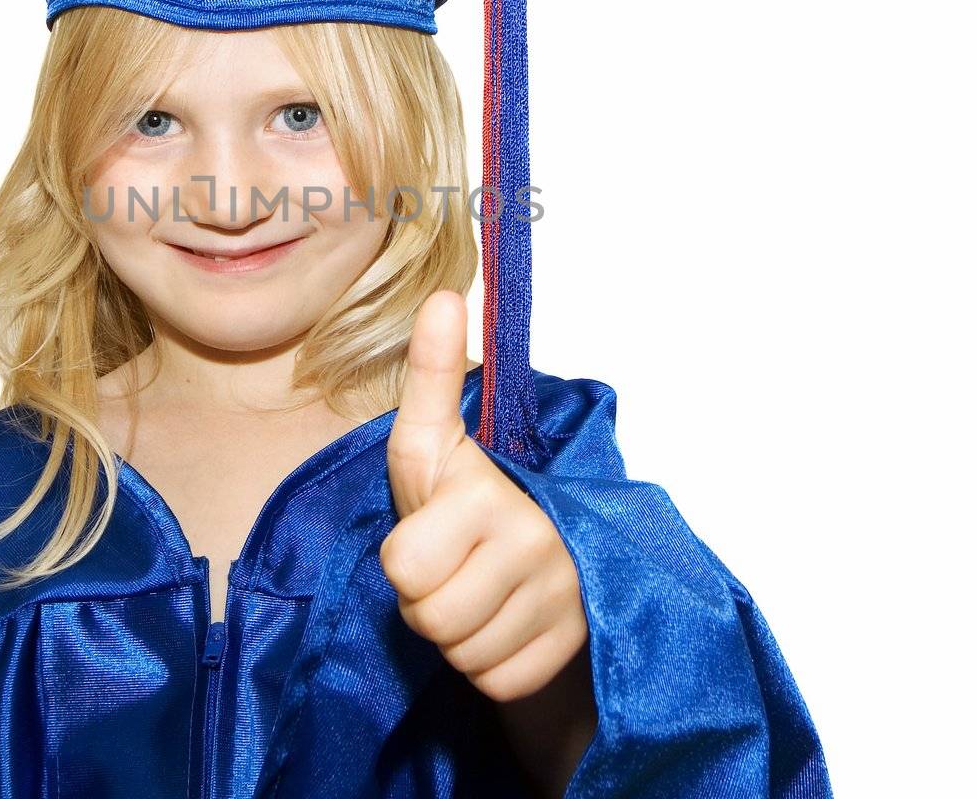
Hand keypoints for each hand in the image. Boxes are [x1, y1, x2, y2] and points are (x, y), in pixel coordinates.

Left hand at [381, 290, 589, 701]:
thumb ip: (430, 375)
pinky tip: (505, 622)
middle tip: (452, 569)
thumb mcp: (435, 441)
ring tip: (478, 592)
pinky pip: (497, 681)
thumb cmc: (470, 495)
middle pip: (430, 620)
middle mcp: (537, 549)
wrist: (550, 549)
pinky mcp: (574, 647)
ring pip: (464, 656)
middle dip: (427, 603)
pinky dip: (491, 662)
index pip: (404, 569)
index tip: (432, 534)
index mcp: (493, 498)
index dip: (403, 561)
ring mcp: (563, 603)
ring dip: (458, 635)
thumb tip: (442, 295)